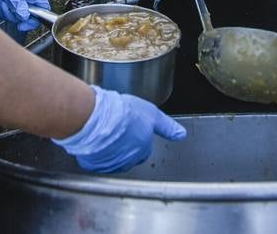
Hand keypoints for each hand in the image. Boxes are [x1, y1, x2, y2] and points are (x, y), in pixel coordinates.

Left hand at [0, 0, 49, 31]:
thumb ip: (16, 0)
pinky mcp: (5, 4)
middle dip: (9, 12)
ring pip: (11, 17)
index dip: (34, 20)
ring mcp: (15, 1)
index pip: (42, 9)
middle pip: (23, 17)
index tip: (21, 24)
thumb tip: (24, 16)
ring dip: (0, 8)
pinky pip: (1, 14)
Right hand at [53, 85, 185, 172]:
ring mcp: (111, 164)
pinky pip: (96, 162)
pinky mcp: (94, 165)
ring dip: (110, 150)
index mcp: (142, 149)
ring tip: (104, 131)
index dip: (137, 138)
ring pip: (113, 159)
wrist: (96, 117)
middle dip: (124, 146)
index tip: (131, 130)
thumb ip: (166, 127)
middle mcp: (129, 160)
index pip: (144, 150)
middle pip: (129, 156)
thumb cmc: (122, 112)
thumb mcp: (151, 113)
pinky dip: (95, 153)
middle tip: (117, 128)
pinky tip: (94, 140)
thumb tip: (181, 135)